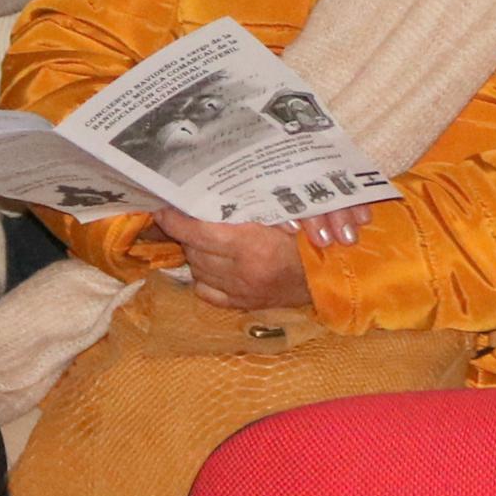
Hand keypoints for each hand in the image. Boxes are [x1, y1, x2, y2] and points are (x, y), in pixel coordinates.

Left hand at [157, 205, 372, 310]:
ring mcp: (240, 291)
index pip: (198, 232)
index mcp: (251, 245)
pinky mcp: (243, 305)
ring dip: (194, 252)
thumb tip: (216, 190)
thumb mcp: (286, 213)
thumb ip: (252, 206)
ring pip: (198, 270)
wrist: (332, 276)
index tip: (164, 207)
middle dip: (186, 232)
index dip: (176, 220)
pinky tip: (208, 262)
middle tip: (183, 215)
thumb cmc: (311, 238)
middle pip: (195, 250)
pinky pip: (208, 291)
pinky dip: (203, 275)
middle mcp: (240, 271)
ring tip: (198, 236)